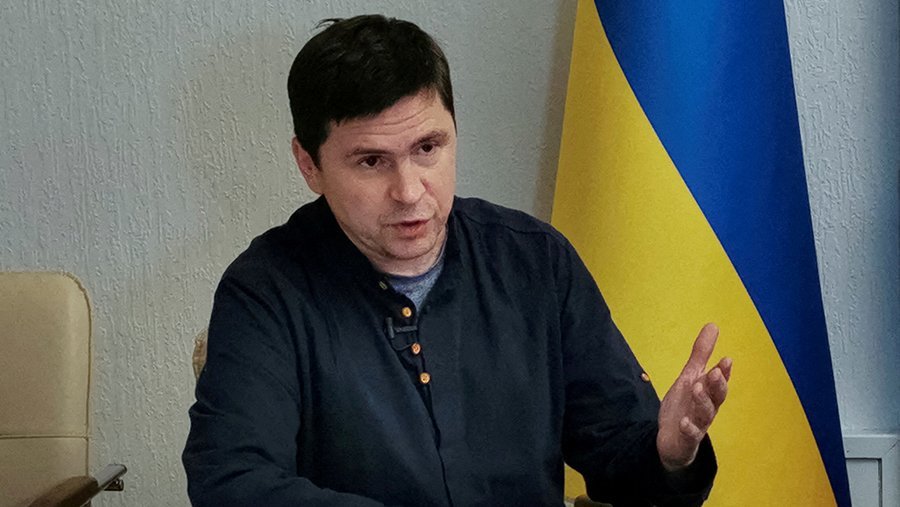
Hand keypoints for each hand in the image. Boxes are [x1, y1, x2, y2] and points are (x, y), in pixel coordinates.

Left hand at [656, 323, 731, 470]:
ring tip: (696, 388)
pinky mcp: (687, 438)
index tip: (726, 359)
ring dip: (702, 401)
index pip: (719, 381)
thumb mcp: (691, 376)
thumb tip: (713, 325)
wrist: (673, 439)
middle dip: (717, 385)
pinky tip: (684, 422)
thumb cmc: (686, 405)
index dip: (724, 371)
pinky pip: (691, 434)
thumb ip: (701, 354)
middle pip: (717, 397)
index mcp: (709, 392)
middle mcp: (707, 408)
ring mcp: (698, 424)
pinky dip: (689, 428)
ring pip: (705, 413)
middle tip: (715, 372)